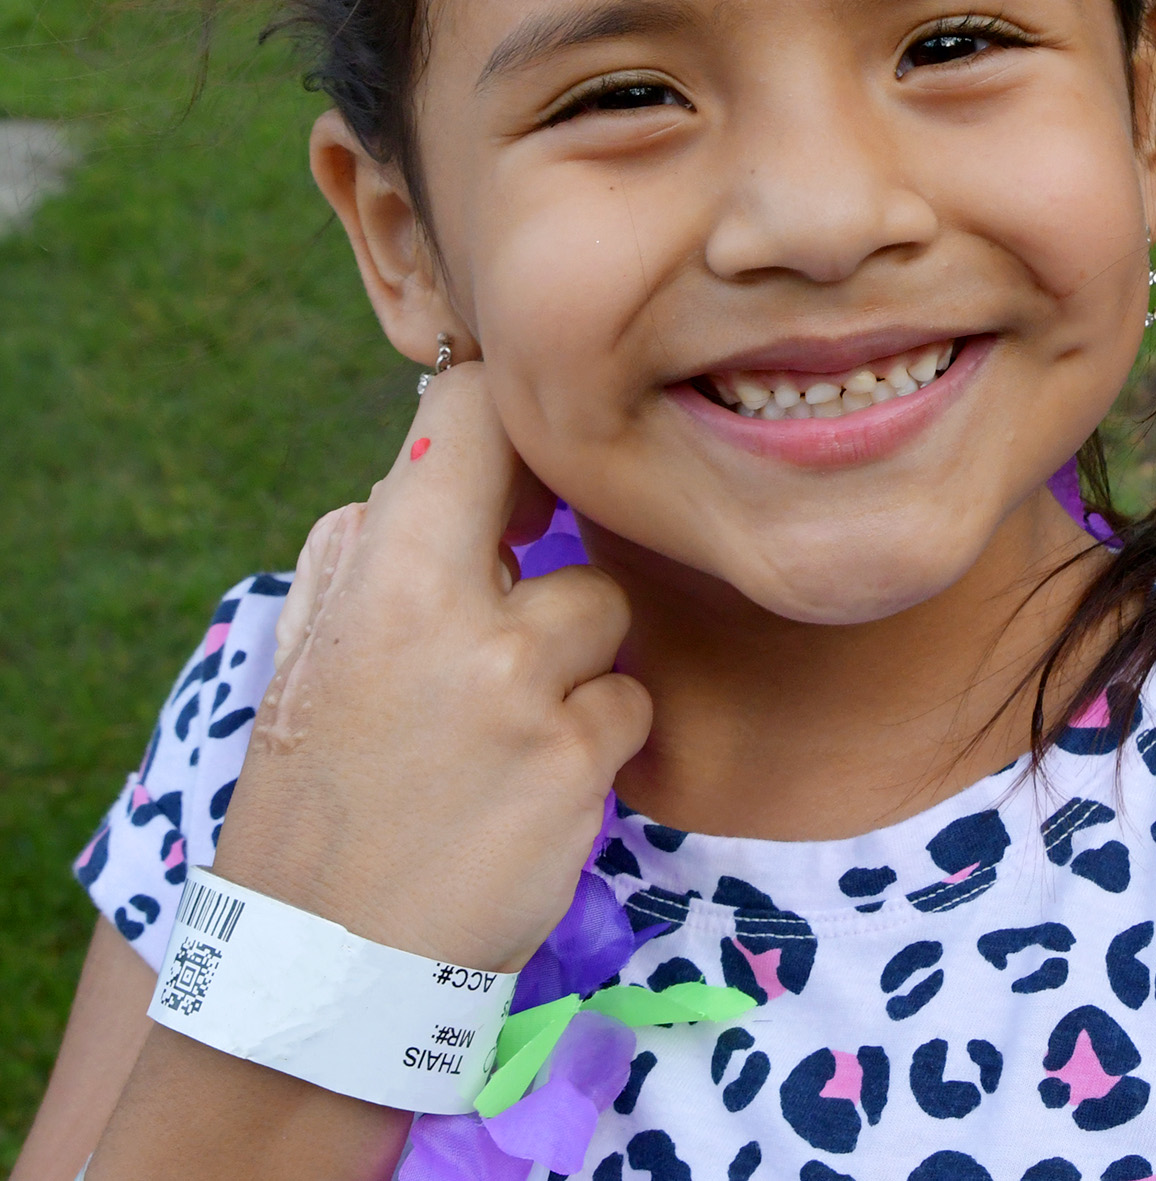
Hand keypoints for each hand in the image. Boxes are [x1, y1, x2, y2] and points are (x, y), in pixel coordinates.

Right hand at [210, 366, 651, 971]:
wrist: (327, 960)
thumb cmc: (317, 794)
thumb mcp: (306, 655)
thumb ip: (369, 550)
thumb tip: (438, 462)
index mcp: (382, 579)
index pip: (469, 416)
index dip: (505, 423)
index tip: (510, 475)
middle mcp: (464, 624)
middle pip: (571, 510)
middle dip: (547, 545)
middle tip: (508, 605)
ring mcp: (530, 696)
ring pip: (604, 613)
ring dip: (573, 659)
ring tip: (499, 725)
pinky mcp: (582, 766)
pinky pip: (627, 700)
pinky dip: (593, 734)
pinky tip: (528, 781)